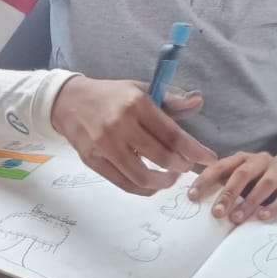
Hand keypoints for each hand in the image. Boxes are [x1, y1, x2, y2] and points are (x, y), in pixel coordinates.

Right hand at [49, 75, 217, 194]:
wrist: (68, 101)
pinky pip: (123, 183)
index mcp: (136, 104)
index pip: (173, 134)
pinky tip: (152, 183)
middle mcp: (120, 125)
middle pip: (161, 157)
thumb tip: (197, 101)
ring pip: (142, 175)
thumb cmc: (109, 96)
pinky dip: (142, 188)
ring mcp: (105, 145)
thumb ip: (170, 99)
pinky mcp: (93, 160)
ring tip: (170, 177)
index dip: (194, 150)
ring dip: (163, 182)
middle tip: (186, 167)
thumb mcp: (140, 89)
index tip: (208, 158)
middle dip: (181, 167)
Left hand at [188, 152, 276, 222]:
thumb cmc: (257, 183)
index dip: (205, 181)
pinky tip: (262, 217)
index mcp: (242, 158)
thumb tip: (197, 202)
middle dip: (228, 194)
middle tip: (217, 212)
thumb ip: (223, 187)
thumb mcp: (239, 182)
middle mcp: (260, 161)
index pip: (220, 166)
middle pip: (242, 174)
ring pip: (264, 185)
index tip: (192, 196)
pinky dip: (273, 207)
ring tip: (236, 219)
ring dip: (248, 203)